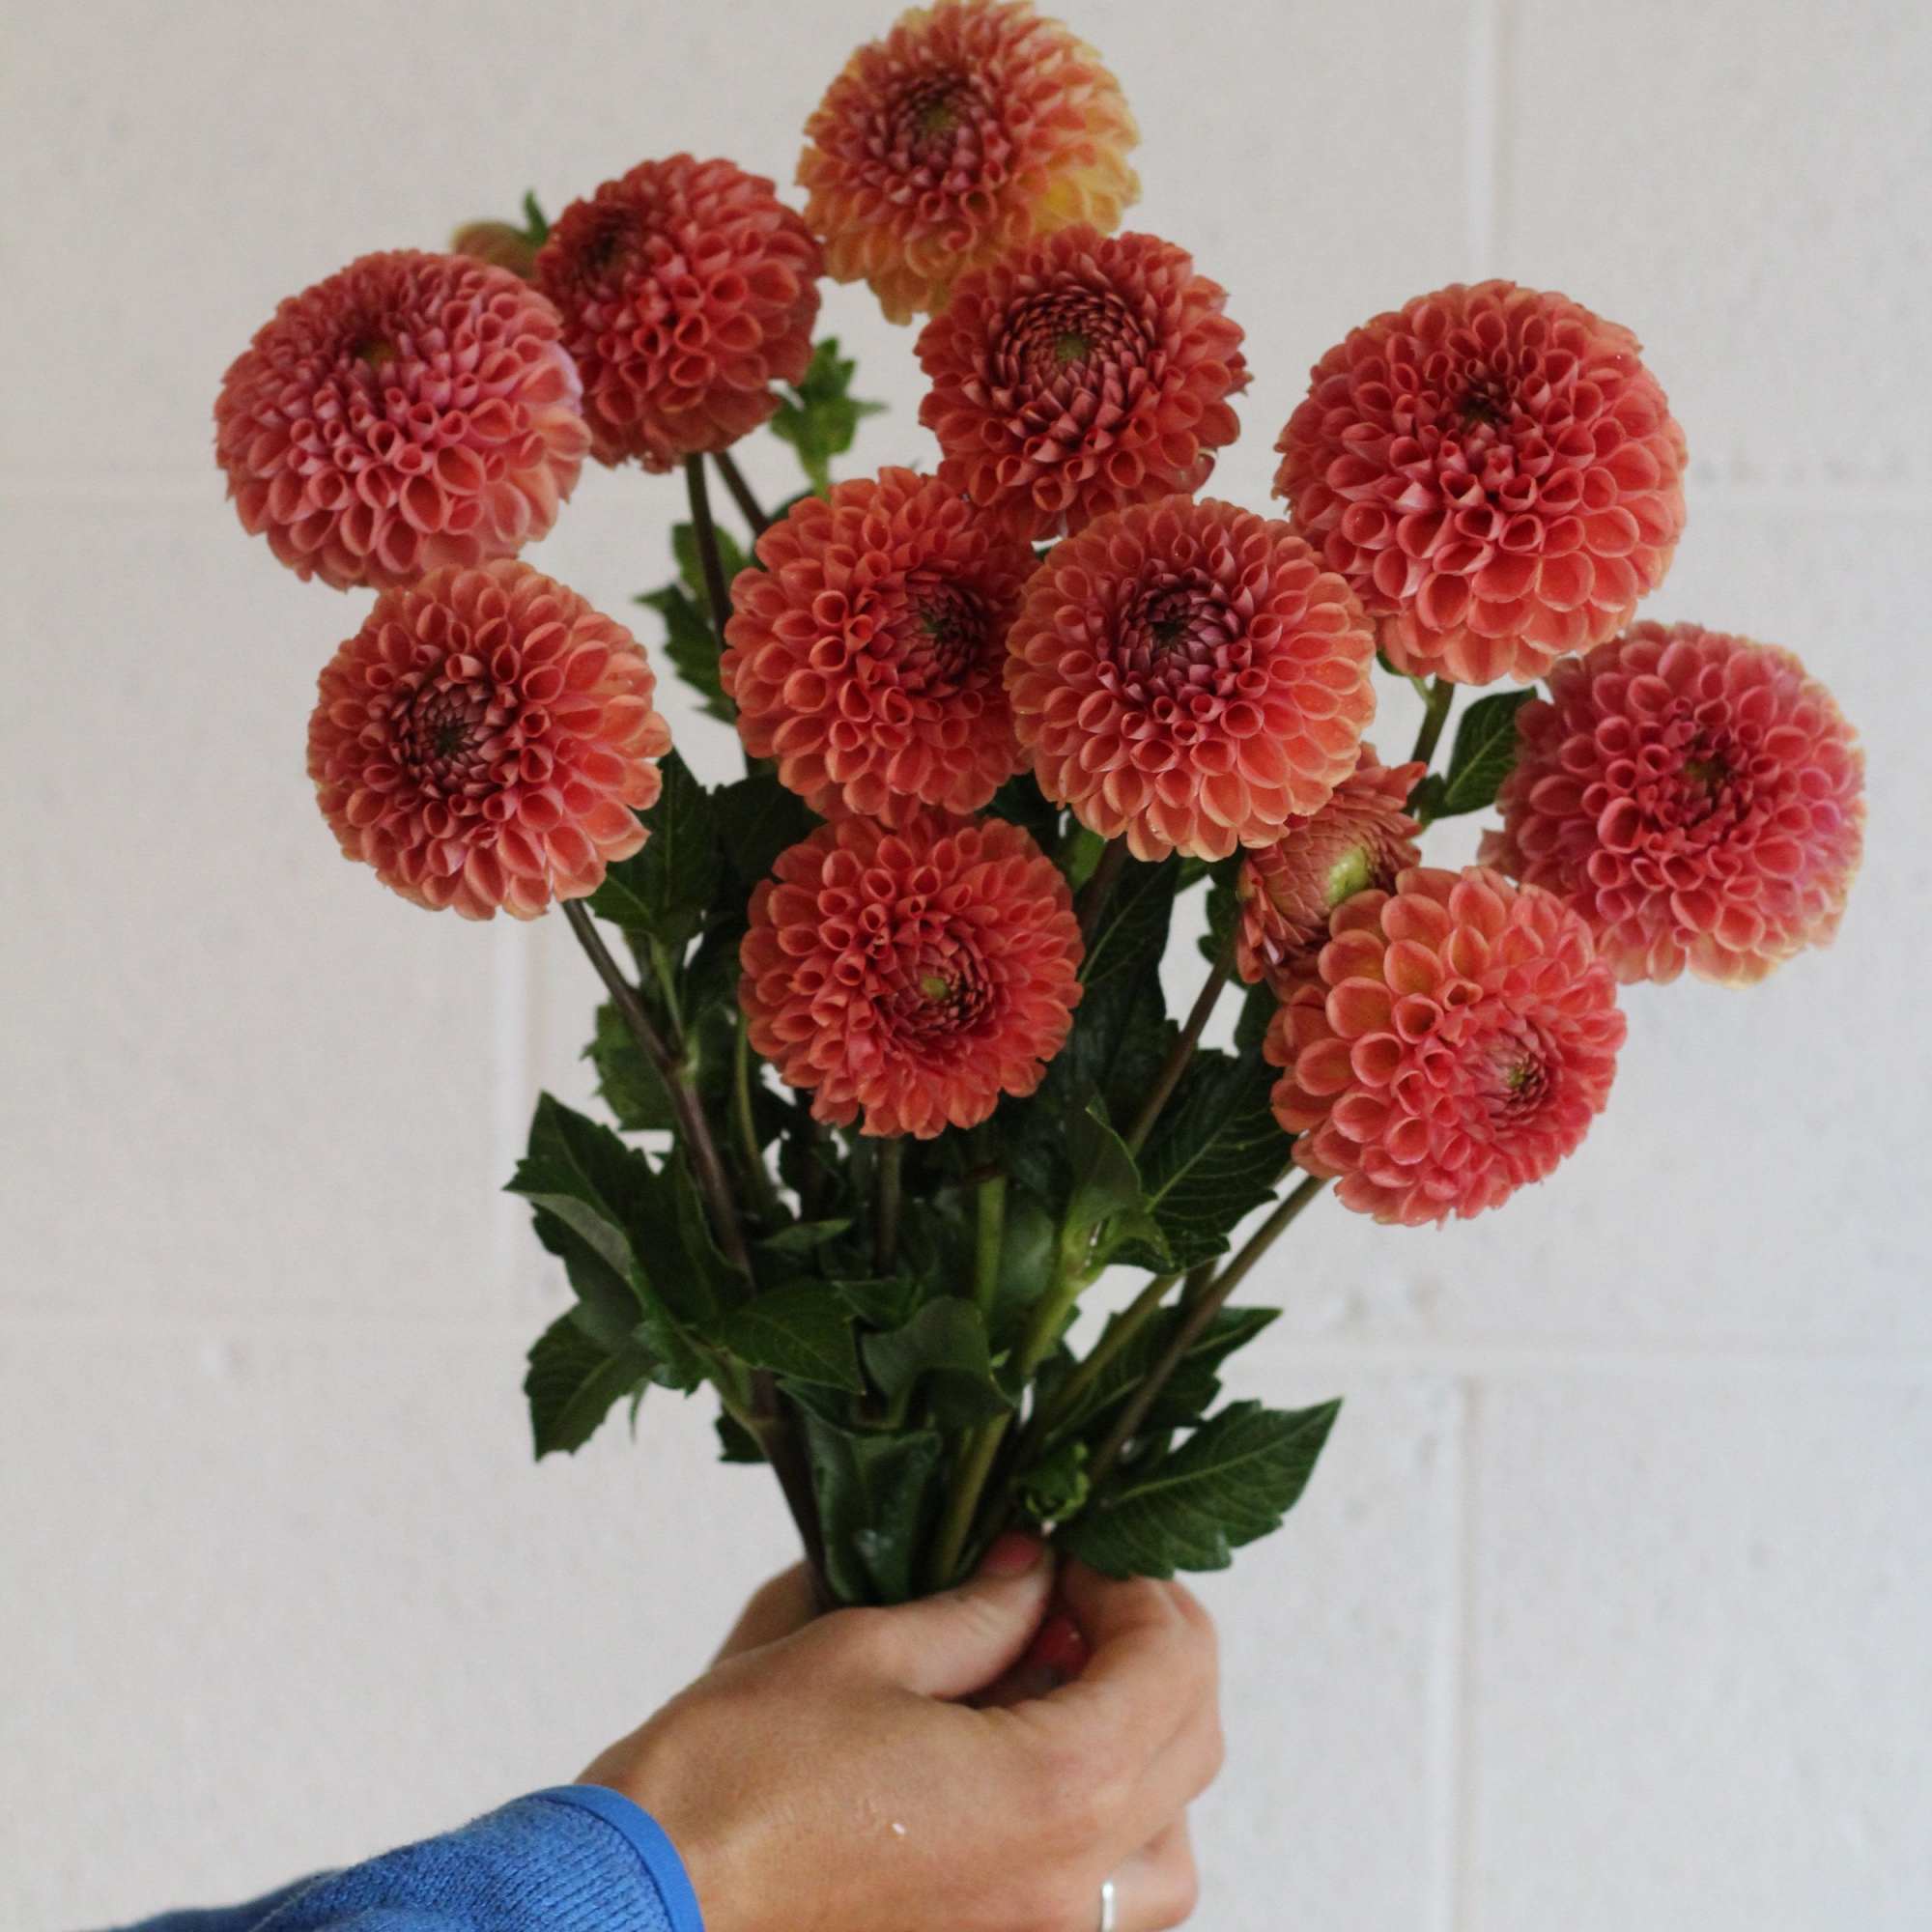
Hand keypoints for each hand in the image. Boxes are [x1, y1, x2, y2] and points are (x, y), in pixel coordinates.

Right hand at [579, 1538, 1221, 1931]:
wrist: (650, 1902)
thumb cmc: (736, 1780)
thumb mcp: (862, 1649)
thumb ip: (978, 1608)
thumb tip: (1035, 1570)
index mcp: (1051, 1789)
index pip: (1173, 1665)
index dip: (1137, 1584)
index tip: (1073, 1552)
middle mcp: (1067, 1883)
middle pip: (1192, 1746)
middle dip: (1152, 1649)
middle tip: (1073, 1596)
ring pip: (1170, 1851)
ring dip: (1148, 1752)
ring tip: (1064, 1688)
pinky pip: (1108, 1908)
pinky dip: (1109, 1832)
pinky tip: (1032, 1771)